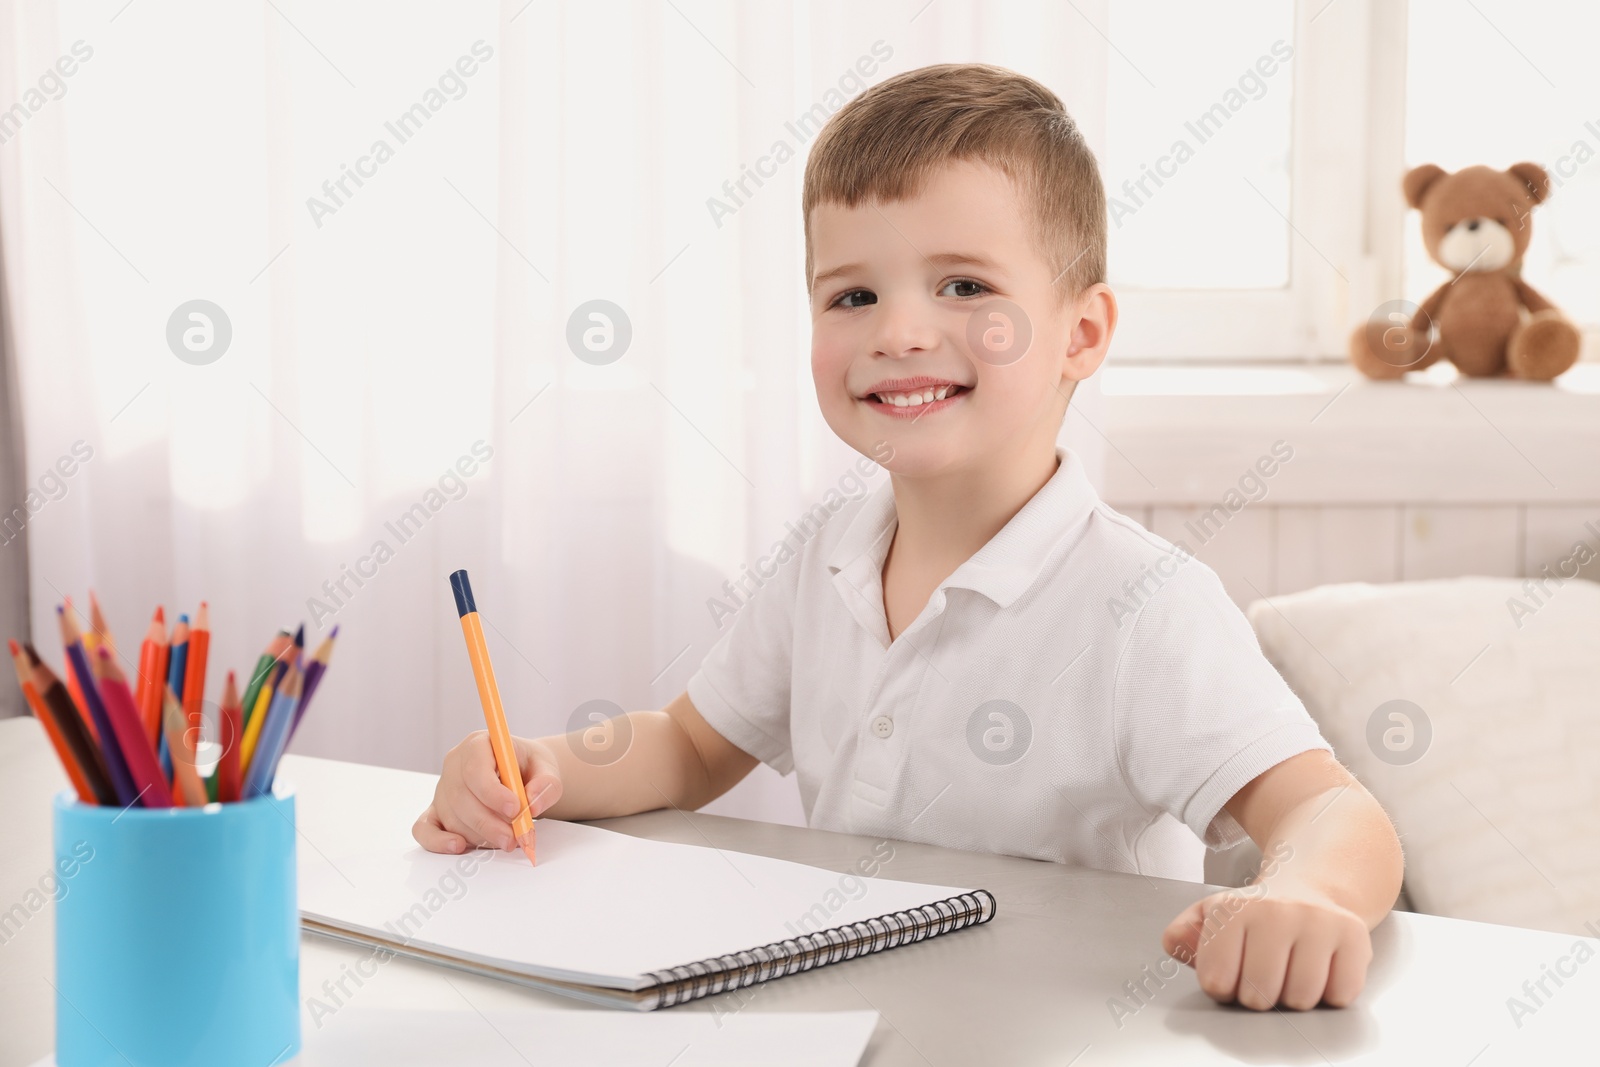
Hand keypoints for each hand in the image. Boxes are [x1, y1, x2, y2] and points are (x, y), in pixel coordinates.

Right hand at [412, 730, 563, 853]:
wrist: (521, 775)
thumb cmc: (529, 768)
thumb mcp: (547, 769)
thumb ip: (546, 784)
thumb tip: (532, 804)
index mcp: (477, 745)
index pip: (474, 769)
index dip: (493, 793)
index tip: (516, 809)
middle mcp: (454, 765)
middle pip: (462, 798)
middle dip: (489, 823)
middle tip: (514, 838)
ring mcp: (443, 789)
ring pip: (453, 817)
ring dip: (480, 835)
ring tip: (507, 839)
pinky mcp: (437, 811)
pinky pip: (425, 829)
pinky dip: (438, 842)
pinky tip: (460, 846)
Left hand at [1161, 882, 1372, 1009]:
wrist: (1309, 888)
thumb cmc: (1255, 914)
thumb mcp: (1210, 916)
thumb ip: (1182, 935)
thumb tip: (1176, 944)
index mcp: (1233, 908)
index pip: (1217, 981)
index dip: (1223, 986)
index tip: (1231, 970)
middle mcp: (1276, 911)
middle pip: (1259, 996)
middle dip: (1258, 996)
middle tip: (1264, 973)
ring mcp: (1318, 922)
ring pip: (1301, 998)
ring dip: (1294, 996)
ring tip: (1290, 969)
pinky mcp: (1353, 936)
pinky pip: (1340, 994)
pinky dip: (1330, 993)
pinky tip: (1320, 968)